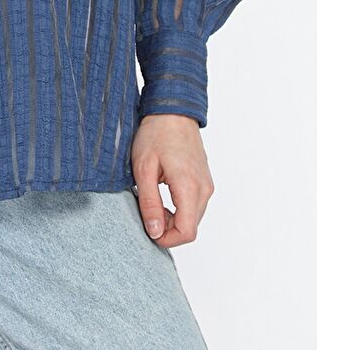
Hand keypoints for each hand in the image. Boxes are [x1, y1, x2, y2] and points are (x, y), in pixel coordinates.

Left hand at [131, 114, 214, 247]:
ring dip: (173, 218)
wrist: (172, 110)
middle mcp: (204, 188)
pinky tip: (162, 193)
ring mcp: (207, 184)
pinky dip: (179, 208)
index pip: (187, 232)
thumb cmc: (156, 134)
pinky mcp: (204, 180)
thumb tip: (155, 232)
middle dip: (167, 229)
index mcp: (189, 187)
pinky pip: (195, 205)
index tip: (149, 230)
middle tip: (146, 211)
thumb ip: (149, 203)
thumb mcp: (143, 169)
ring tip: (152, 200)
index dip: (167, 239)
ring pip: (193, 217)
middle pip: (191, 227)